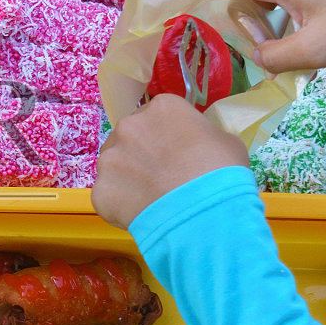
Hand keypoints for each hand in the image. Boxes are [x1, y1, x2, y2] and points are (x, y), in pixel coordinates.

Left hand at [92, 95, 249, 228]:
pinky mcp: (100, 191)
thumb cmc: (223, 174)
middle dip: (143, 156)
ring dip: (129, 179)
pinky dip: (122, 207)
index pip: (158, 117)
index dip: (167, 137)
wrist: (205, 216)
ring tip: (152, 200)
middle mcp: (129, 126)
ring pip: (115, 166)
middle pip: (131, 138)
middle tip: (163, 179)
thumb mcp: (225, 141)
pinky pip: (109, 196)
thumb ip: (202, 135)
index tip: (177, 155)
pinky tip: (142, 216)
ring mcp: (110, 159)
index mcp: (161, 108)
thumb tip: (195, 145)